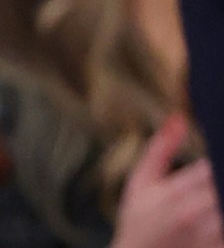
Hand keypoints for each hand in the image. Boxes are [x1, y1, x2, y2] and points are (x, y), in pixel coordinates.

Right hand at [114, 115, 223, 247]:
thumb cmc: (139, 220)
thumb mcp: (142, 181)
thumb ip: (161, 148)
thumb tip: (179, 118)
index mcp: (176, 192)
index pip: (213, 166)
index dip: (219, 157)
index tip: (217, 154)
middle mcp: (197, 214)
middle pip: (223, 183)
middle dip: (220, 176)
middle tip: (208, 179)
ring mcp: (211, 236)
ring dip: (221, 197)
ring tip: (207, 195)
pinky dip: (223, 216)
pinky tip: (211, 212)